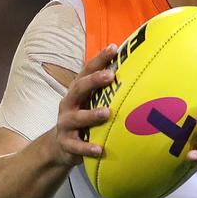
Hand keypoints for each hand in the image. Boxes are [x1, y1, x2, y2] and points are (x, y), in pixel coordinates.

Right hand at [52, 44, 116, 166]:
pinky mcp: (67, 143)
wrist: (60, 145)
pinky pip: (76, 146)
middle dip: (94, 81)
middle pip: (79, 88)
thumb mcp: (90, 100)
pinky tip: (100, 149)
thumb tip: (136, 69)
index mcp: (77, 90)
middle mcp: (69, 103)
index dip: (100, 59)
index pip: (87, 70)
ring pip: (77, 118)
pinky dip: (87, 148)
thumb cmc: (84, 115)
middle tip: (110, 76)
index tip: (114, 48)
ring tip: (106, 113)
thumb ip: (106, 88)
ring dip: (91, 115)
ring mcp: (66, 123)